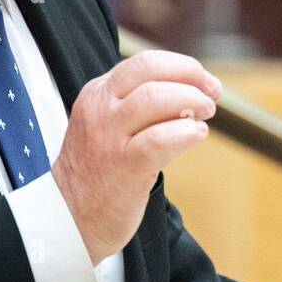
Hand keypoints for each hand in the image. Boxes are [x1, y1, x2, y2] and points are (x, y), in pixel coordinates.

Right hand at [52, 50, 220, 264]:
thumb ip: (140, 105)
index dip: (182, 67)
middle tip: (211, 94)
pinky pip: (161, 138)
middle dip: (190, 75)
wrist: (69, 218)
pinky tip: (196, 136)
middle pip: (150, 69)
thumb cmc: (100, 171)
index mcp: (98, 93)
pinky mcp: (124, 166)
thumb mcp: (109, 124)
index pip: (144, 62)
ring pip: (157, 98)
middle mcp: (101, 109)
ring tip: (204, 117)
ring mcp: (109, 137)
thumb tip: (195, 91)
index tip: (204, 81)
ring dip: (192, 101)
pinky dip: (187, 132)